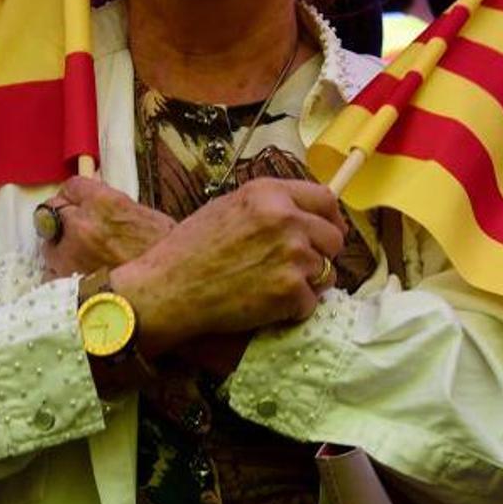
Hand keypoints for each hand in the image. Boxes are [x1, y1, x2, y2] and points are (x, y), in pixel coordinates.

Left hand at [41, 176, 174, 277]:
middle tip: (75, 227)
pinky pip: (50, 275)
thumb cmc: (166, 253)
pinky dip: (59, 276)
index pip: (72, 187)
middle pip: (52, 210)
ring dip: (59, 246)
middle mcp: (83, 225)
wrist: (170, 289)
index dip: (76, 195)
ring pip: (48, 243)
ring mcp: (72, 255)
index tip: (76, 201)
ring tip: (79, 256)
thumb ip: (115, 207)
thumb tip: (99, 206)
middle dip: (63, 217)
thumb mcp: (147, 217)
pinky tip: (75, 277)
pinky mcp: (70, 283)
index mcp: (105, 202)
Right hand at [111, 178, 346, 355]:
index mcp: (270, 193)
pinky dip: (293, 310)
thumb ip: (268, 206)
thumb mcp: (228, 207)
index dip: (331, 218)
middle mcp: (286, 219)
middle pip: (333, 238)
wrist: (168, 288)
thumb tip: (302, 214)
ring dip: (308, 284)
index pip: (325, 199)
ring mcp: (292, 255)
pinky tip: (266, 306)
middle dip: (321, 255)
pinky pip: (310, 303)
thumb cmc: (190, 249)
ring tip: (273, 288)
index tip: (329, 231)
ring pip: (326, 272)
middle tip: (296, 269)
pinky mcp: (291, 291)